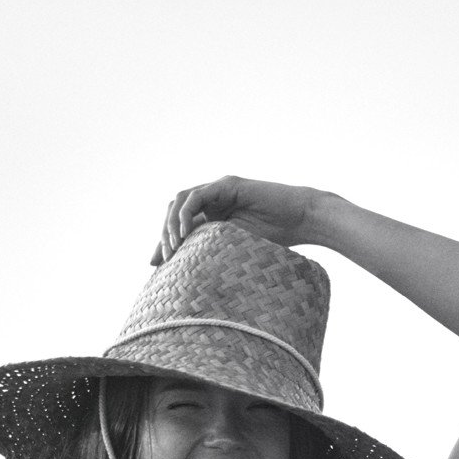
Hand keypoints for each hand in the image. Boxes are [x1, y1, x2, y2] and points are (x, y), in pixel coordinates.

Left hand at [150, 176, 319, 265]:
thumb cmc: (278, 240)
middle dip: (163, 234)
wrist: (302, 220)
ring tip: (172, 247)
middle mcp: (212, 199)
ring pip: (180, 200)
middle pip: (174, 210)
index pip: (179, 224)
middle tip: (164, 259)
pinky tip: (183, 234)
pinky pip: (196, 197)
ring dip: (170, 224)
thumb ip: (212, 254)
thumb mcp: (236, 251)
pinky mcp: (227, 185)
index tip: (156, 265)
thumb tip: (189, 272)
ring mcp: (219, 189)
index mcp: (213, 215)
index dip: (164, 242)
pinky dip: (185, 214)